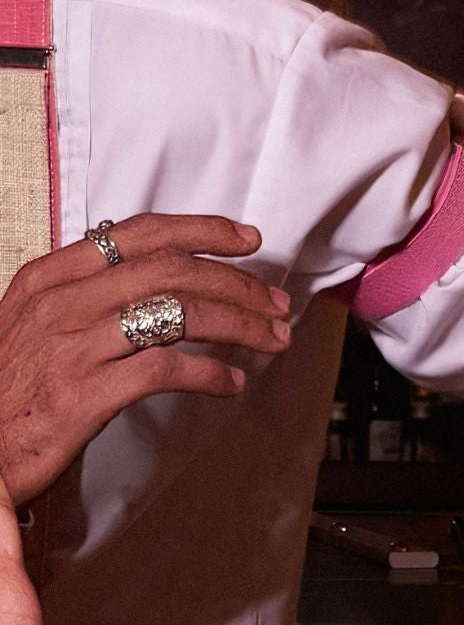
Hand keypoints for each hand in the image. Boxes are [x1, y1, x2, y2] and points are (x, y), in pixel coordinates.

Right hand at [0, 214, 292, 507]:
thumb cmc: (10, 388)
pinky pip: (165, 371)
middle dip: (237, 282)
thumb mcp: (36, 323)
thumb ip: (86, 297)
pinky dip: (210, 375)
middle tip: (277, 301)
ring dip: (239, 324)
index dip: (202, 231)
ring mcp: (74, 345)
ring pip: (178, 314)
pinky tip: (233, 384)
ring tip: (274, 338)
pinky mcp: (86, 392)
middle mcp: (62, 302)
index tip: (248, 238)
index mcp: (50, 276)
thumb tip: (152, 281)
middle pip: (171, 271)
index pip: (139, 235)